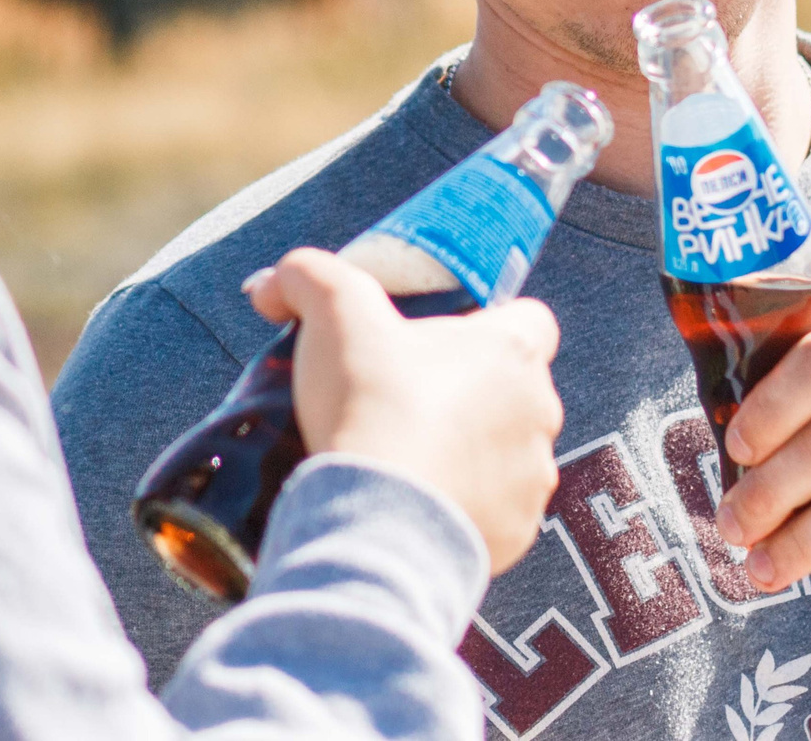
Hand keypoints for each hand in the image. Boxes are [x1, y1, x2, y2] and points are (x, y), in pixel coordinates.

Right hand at [247, 248, 562, 571]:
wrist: (378, 521)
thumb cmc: (370, 406)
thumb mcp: (331, 313)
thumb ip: (308, 277)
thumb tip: (272, 285)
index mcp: (512, 351)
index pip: (530, 319)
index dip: (487, 324)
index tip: (440, 340)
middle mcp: (538, 411)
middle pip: (511, 387)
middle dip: (468, 391)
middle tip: (405, 398)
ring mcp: (532, 476)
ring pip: (506, 451)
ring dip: (467, 450)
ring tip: (406, 456)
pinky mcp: (518, 532)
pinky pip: (496, 510)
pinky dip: (462, 504)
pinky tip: (416, 502)